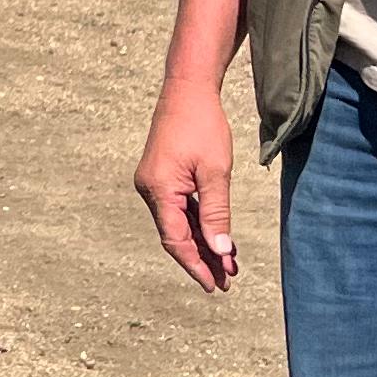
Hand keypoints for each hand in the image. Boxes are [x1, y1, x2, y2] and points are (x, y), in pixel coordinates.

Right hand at [133, 74, 242, 292]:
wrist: (187, 90)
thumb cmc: (203, 126)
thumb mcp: (215, 172)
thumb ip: (216, 213)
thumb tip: (220, 250)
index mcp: (158, 190)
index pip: (176, 241)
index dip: (196, 266)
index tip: (215, 285)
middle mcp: (149, 190)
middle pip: (175, 236)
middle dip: (201, 259)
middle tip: (227, 280)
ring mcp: (152, 183)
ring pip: (177, 224)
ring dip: (201, 242)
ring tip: (226, 264)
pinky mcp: (160, 176)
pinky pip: (177, 208)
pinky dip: (196, 223)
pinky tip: (214, 235)